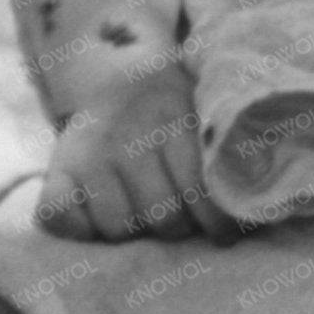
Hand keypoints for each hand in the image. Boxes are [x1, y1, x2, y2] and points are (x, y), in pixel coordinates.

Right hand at [37, 59, 235, 242]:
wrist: (119, 78)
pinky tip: (95, 222)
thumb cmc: (174, 109)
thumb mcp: (203, 112)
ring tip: (142, 219)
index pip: (200, 189)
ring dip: (133, 233)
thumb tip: (255, 201)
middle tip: (180, 225)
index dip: (217, 221)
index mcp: (175, 122)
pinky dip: (78, 229)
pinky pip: (59, 216)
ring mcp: (90, 154)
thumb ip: (224, 151)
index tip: (226, 235)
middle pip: (161, 216)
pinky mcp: (57, 167)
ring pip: (116, 226)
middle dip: (177, 230)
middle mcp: (130, 138)